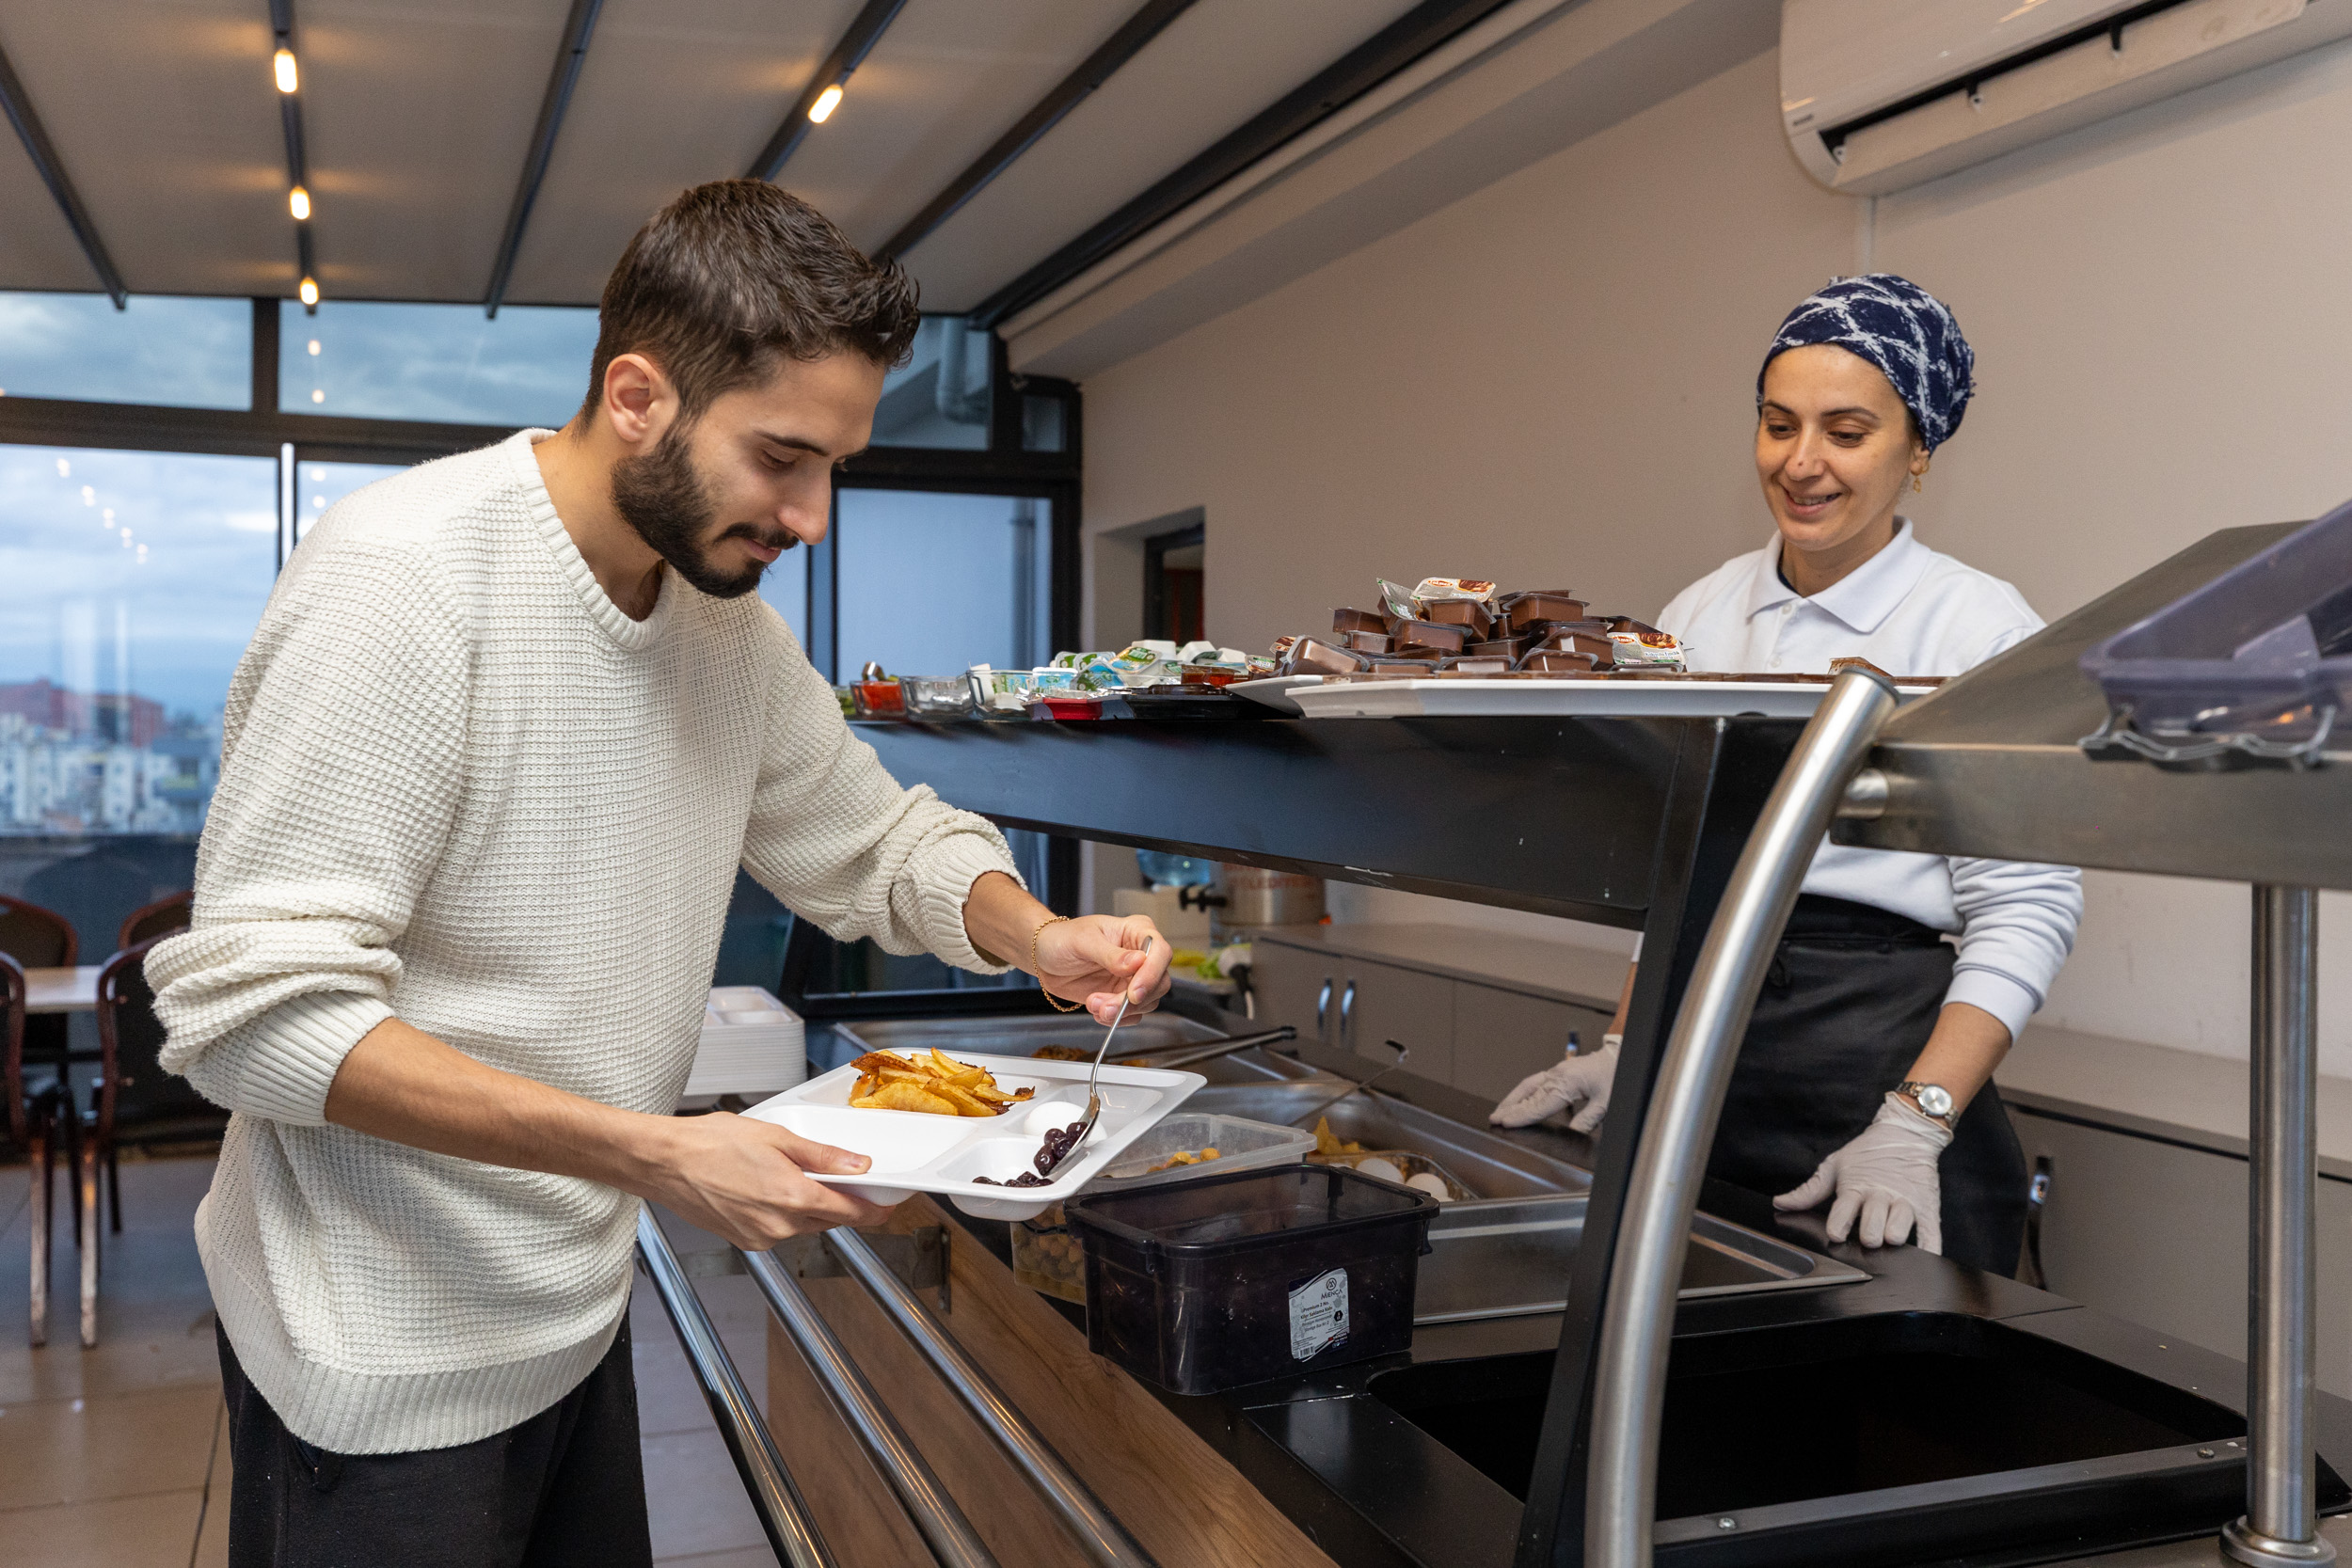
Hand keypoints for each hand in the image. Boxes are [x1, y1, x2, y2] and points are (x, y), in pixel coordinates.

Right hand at [647, 1112, 896, 1249]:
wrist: (665, 1162)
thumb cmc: (710, 1144)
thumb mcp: (777, 1138)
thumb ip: (823, 1156)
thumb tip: (858, 1165)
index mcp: (793, 1197)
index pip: (851, 1212)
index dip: (874, 1209)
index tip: (887, 1206)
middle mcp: (779, 1225)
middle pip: (828, 1219)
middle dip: (839, 1202)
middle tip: (842, 1179)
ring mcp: (760, 1237)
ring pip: (803, 1225)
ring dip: (808, 1206)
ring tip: (788, 1174)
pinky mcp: (743, 1240)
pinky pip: (778, 1229)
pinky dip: (783, 1213)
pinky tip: (766, 1188)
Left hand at [1035, 914, 1173, 1023]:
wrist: (1044, 957)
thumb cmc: (1063, 938)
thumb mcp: (1083, 941)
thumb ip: (1111, 954)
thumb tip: (1138, 962)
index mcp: (1137, 931)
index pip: (1160, 952)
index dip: (1152, 974)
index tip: (1133, 993)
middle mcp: (1141, 955)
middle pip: (1158, 982)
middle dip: (1132, 1000)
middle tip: (1106, 1006)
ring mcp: (1133, 977)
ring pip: (1146, 1002)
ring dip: (1120, 1011)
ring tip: (1093, 1004)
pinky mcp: (1123, 996)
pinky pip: (1133, 1014)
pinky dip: (1117, 1019)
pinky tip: (1097, 1010)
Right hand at [1490, 1037, 1618, 1132]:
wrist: (1619, 1055)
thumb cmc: (1615, 1075)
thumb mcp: (1606, 1103)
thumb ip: (1588, 1120)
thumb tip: (1573, 1134)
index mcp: (1568, 1083)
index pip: (1540, 1104)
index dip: (1522, 1115)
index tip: (1506, 1123)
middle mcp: (1558, 1075)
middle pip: (1529, 1094)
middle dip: (1510, 1107)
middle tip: (1494, 1119)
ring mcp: (1557, 1072)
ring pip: (1529, 1086)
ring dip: (1513, 1099)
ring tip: (1500, 1111)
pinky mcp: (1559, 1071)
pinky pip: (1536, 1082)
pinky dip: (1524, 1093)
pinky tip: (1519, 1100)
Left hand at [1772, 1092, 1951, 1251]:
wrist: (1907, 1133)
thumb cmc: (1868, 1153)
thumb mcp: (1836, 1166)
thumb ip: (1809, 1190)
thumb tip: (1780, 1203)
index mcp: (1856, 1188)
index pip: (1844, 1211)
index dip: (1839, 1225)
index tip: (1836, 1233)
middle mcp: (1880, 1196)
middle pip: (1874, 1225)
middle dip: (1869, 1234)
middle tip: (1867, 1236)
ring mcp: (1905, 1202)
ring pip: (1901, 1227)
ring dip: (1894, 1235)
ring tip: (1890, 1236)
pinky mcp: (1927, 1207)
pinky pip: (1931, 1232)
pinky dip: (1930, 1248)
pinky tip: (1926, 1258)